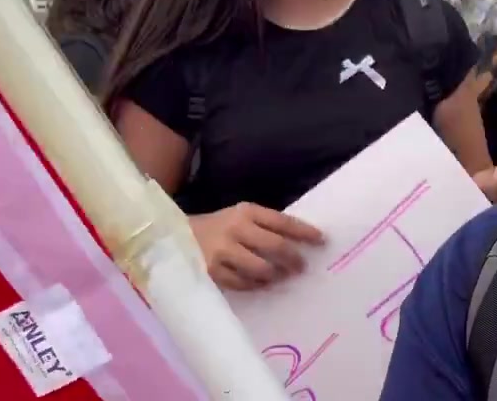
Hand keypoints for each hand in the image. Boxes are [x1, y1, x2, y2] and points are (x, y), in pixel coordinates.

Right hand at [189, 203, 324, 291]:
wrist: (174, 237)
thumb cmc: (218, 227)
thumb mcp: (240, 217)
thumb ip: (265, 226)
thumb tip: (299, 242)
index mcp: (246, 212)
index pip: (283, 221)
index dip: (305, 232)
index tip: (321, 240)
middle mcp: (235, 229)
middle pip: (275, 246)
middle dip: (294, 258)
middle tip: (302, 266)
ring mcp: (222, 252)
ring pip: (261, 268)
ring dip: (277, 274)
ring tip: (282, 276)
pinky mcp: (212, 272)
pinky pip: (243, 283)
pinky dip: (256, 285)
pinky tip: (262, 283)